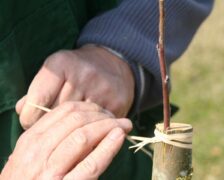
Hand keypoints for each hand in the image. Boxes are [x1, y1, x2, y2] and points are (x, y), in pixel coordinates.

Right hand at [0, 102, 131, 179]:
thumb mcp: (29, 159)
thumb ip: (50, 141)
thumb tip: (84, 123)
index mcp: (30, 140)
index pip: (64, 111)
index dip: (89, 107)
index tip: (103, 110)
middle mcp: (38, 151)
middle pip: (76, 120)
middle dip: (102, 115)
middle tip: (117, 118)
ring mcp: (51, 170)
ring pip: (84, 136)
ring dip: (109, 126)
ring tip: (124, 125)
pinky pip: (91, 163)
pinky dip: (108, 147)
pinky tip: (119, 138)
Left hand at [16, 45, 134, 128]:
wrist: (115, 62)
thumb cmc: (77, 70)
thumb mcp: (56, 70)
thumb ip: (37, 90)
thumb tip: (23, 111)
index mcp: (61, 64)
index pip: (37, 100)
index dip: (30, 118)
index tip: (32, 122)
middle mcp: (82, 74)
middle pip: (57, 113)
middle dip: (51, 123)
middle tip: (52, 126)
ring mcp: (102, 89)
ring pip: (78, 122)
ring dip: (71, 129)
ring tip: (70, 128)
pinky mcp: (117, 103)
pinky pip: (97, 126)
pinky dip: (90, 130)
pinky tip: (88, 127)